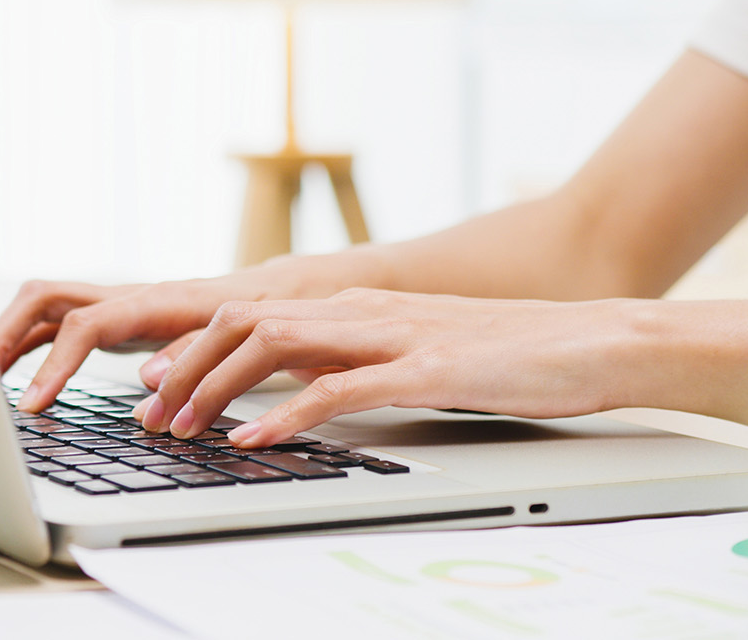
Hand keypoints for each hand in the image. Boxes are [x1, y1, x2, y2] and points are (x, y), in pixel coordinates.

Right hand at [0, 272, 308, 414]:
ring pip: (42, 306)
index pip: (85, 326)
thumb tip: (148, 380)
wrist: (269, 294)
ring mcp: (114, 304)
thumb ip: (194, 355)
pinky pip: (56, 324)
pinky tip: (15, 376)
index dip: (54, 366)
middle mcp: (124, 296)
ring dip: (6, 336)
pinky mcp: (113, 318)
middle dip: (3, 335)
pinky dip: (28, 344)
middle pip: (43, 298)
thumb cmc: (258, 315)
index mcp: (152, 301)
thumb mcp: (239, 336)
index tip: (32, 405)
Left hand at [142, 288, 647, 446]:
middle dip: (186, 367)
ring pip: (275, 344)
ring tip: (184, 427)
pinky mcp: (426, 369)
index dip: (194, 348)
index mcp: (360, 307)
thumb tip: (299, 386)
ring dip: (218, 386)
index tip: (155, 385)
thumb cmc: (514, 355)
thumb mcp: (416, 353)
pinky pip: (338, 388)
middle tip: (150, 414)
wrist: (596, 340)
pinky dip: (285, 414)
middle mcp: (365, 312)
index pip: (252, 315)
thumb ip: (358, 361)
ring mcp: (393, 336)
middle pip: (244, 322)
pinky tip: (254, 440)